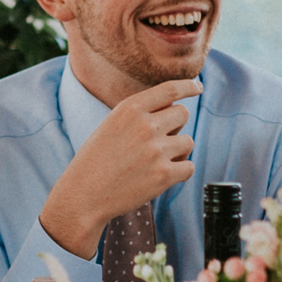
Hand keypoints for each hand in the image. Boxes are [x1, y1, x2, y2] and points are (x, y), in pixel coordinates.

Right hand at [40, 76, 201, 257]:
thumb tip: (175, 109)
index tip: (197, 87)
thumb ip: (139, 114)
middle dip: (176, 125)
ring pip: (187, 142)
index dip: (188, 86)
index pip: (169, 89)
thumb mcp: (111, 125)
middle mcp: (145, 126)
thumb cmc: (95, 161)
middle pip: (182, 113)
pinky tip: (162, 176)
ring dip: (177, 151)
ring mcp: (156, 151)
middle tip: (159, 141)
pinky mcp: (164, 175)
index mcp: (130, 109)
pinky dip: (180, 172)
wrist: (83, 196)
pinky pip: (189, 167)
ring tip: (155, 162)